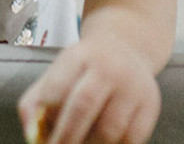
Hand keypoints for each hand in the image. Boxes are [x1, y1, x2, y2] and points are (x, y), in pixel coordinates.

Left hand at [18, 35, 160, 143]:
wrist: (126, 49)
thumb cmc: (82, 72)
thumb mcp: (56, 74)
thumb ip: (34, 104)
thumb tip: (33, 137)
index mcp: (78, 56)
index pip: (56, 89)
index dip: (46, 118)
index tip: (43, 138)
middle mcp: (108, 66)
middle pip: (84, 106)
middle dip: (66, 138)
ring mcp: (133, 85)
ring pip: (110, 129)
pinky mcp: (150, 104)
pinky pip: (131, 139)